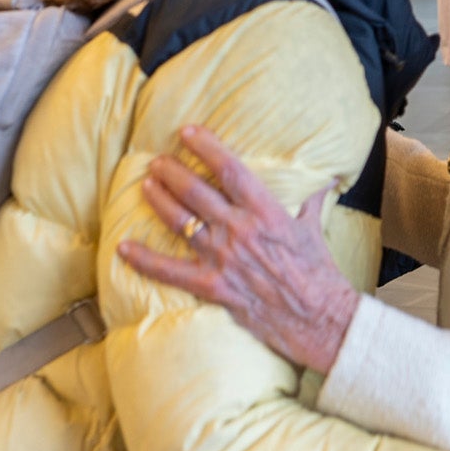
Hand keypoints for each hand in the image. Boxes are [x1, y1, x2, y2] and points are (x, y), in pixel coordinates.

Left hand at [115, 125, 359, 371]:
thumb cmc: (319, 273)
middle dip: (172, 172)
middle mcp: (240, 230)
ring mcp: (224, 258)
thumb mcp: (315, 229)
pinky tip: (124, 248)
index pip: (231, 170)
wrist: (319, 318)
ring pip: (181, 222)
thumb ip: (312, 200)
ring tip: (146, 186)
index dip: (207, 147)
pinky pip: (171, 272)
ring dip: (159, 201)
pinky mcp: (214, 287)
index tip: (188, 132)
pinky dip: (145, 260)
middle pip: (196, 192)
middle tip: (157, 161)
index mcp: (266, 211)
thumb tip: (325, 179)